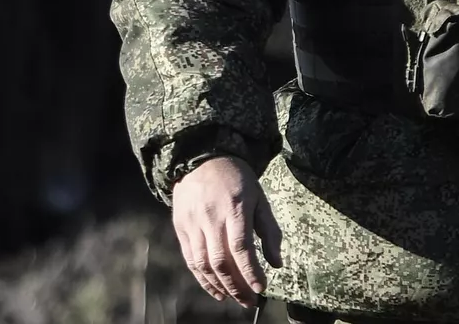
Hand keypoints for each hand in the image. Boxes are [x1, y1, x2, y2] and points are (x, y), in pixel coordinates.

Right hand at [172, 156, 281, 307]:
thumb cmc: (236, 179)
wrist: (201, 158)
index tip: (261, 288)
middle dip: (236, 286)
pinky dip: (202, 279)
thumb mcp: (259, 198)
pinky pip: (191, 259)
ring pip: (203, 264)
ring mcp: (192, 223)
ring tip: (234, 298)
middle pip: (221, 261)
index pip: (241, 248)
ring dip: (219, 286)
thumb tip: (277, 263)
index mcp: (234, 208)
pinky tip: (216, 290)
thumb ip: (269, 231)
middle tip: (249, 301)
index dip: (251, 272)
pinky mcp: (180, 227)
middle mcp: (211, 217)